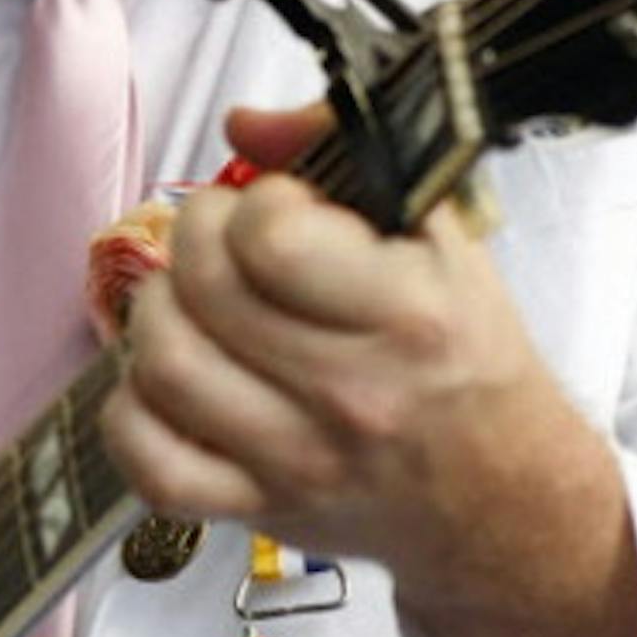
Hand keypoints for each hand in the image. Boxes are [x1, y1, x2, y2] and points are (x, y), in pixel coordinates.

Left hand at [102, 105, 636, 636]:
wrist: (503, 496)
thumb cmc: (466, 358)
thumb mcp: (443, 237)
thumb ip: (346, 154)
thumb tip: (243, 125)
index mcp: (408, 315)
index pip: (271, 238)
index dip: (255, 203)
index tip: (278, 209)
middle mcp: (351, 392)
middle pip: (202, 291)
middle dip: (194, 239)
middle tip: (220, 240)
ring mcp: (298, 460)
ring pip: (164, 368)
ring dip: (157, 316)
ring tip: (190, 304)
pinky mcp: (260, 512)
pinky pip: (150, 467)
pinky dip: (133, 415)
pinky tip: (167, 384)